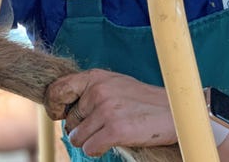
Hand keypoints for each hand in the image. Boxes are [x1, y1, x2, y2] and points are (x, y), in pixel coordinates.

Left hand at [44, 68, 177, 155]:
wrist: (175, 110)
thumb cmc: (143, 101)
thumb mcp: (114, 84)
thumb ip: (90, 91)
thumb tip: (62, 108)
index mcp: (95, 77)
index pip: (57, 89)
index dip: (53, 105)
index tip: (58, 114)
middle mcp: (98, 91)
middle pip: (69, 121)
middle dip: (82, 128)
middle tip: (104, 125)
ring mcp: (106, 110)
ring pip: (76, 137)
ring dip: (89, 141)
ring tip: (109, 133)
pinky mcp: (115, 130)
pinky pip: (89, 148)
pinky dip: (97, 150)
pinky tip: (112, 142)